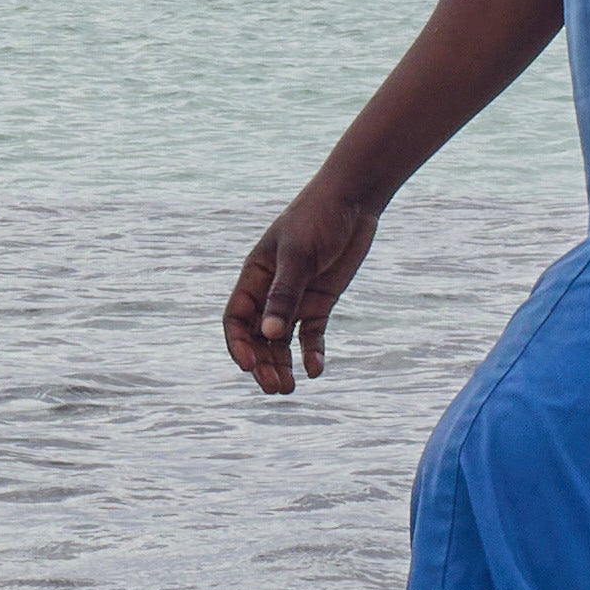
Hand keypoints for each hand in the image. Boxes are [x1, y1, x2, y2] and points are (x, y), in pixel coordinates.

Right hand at [223, 180, 383, 396]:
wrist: (352, 201)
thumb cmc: (317, 218)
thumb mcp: (298, 255)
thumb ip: (285, 294)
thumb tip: (269, 335)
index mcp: (254, 277)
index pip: (236, 319)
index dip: (238, 344)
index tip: (249, 366)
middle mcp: (271, 292)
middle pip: (258, 337)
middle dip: (263, 364)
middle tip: (276, 388)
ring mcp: (296, 298)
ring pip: (282, 341)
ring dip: (283, 364)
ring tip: (290, 388)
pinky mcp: (320, 302)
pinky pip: (311, 334)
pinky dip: (311, 352)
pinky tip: (316, 370)